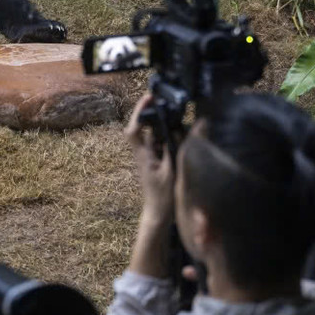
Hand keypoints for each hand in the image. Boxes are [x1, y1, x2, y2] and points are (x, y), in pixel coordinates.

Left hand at [126, 93, 173, 222]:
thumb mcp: (171, 173)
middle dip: (155, 114)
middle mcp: (143, 153)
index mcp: (143, 155)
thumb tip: (177, 130)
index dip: (139, 112)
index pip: (134, 130)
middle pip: (145, 128)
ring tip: (179, 118)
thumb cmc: (162, 197)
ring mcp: (149, 157)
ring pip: (155, 135)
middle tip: (168, 103)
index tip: (150, 99)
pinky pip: (161, 143)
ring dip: (165, 126)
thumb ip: (174, 150)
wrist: (158, 215)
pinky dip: (169, 137)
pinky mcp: (156, 161)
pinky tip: (181, 135)